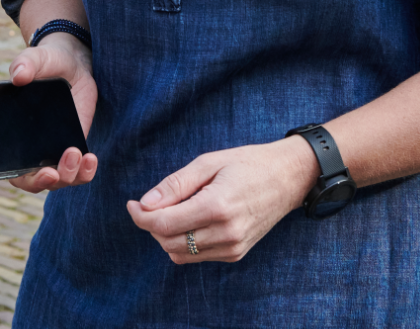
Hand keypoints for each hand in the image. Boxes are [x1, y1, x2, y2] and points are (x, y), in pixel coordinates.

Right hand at [5, 33, 98, 193]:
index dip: (26, 178)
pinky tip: (92, 158)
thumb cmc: (48, 61)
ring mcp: (55, 148)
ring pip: (61, 179)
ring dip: (71, 176)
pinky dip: (85, 171)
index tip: (46, 171)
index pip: (12, 170)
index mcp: (14, 134)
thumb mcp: (38, 58)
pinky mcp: (74, 144)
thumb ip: (26, 64)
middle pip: (38, 181)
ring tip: (83, 157)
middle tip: (59, 170)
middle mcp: (32, 148)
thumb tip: (18, 75)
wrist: (72, 61)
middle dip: (51, 181)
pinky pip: (78, 170)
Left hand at [126, 137, 319, 262]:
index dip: (140, 216)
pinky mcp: (236, 254)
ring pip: (179, 254)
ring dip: (166, 235)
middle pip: (168, 241)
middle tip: (149, 204)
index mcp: (217, 207)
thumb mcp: (208, 162)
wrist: (288, 178)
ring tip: (174, 209)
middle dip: (151, 225)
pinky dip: (184, 243)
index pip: (164, 223)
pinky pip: (196, 256)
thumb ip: (175, 185)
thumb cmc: (248, 163)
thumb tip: (144, 204)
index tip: (131, 203)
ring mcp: (232, 247)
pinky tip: (191, 220)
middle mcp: (225, 233)